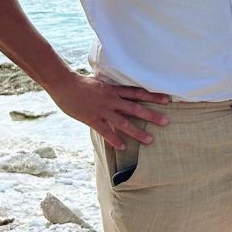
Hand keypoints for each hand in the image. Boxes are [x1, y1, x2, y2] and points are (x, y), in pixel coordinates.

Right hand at [48, 69, 169, 149]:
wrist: (63, 84)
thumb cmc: (81, 84)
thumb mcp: (100, 84)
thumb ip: (111, 91)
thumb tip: (121, 95)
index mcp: (114, 90)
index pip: (137, 92)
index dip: (152, 96)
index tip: (167, 100)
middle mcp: (111, 100)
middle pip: (135, 108)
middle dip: (151, 115)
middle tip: (166, 122)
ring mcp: (102, 110)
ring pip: (123, 122)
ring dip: (137, 132)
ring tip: (150, 140)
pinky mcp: (92, 118)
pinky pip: (105, 131)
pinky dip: (114, 139)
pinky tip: (123, 147)